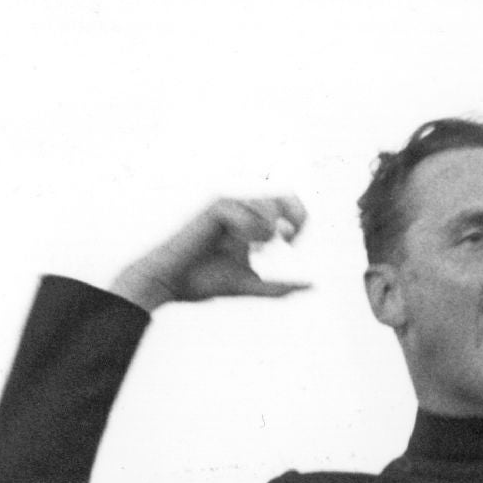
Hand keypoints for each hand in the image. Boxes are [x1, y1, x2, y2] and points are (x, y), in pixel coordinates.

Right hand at [110, 196, 310, 311]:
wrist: (170, 282)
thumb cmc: (203, 281)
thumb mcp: (249, 284)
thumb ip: (278, 286)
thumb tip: (311, 285)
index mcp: (252, 222)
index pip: (291, 204)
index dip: (299, 222)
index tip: (291, 245)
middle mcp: (242, 208)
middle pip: (288, 196)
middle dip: (293, 220)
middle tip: (284, 241)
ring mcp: (229, 204)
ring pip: (267, 206)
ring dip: (266, 232)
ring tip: (250, 247)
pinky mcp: (215, 206)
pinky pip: (246, 213)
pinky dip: (247, 231)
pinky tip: (231, 245)